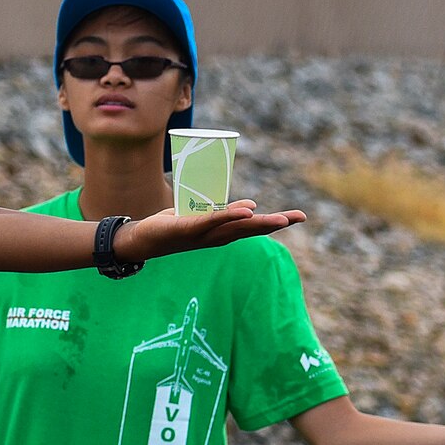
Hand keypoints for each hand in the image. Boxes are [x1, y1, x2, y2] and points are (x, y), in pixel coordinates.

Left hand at [119, 201, 307, 260]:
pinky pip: (212, 220)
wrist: (144, 238)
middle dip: (276, 223)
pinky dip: (229, 215)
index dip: (277, 222)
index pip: (254, 227)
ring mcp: (204, 234)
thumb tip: (251, 206)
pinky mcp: (188, 228)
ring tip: (280, 219)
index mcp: (222, 233)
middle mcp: (216, 236)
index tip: (300, 217)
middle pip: (251, 229)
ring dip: (258, 222)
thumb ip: (224, 213)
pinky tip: (247, 211)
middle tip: (300, 217)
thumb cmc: (175, 226)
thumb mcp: (204, 217)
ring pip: (236, 227)